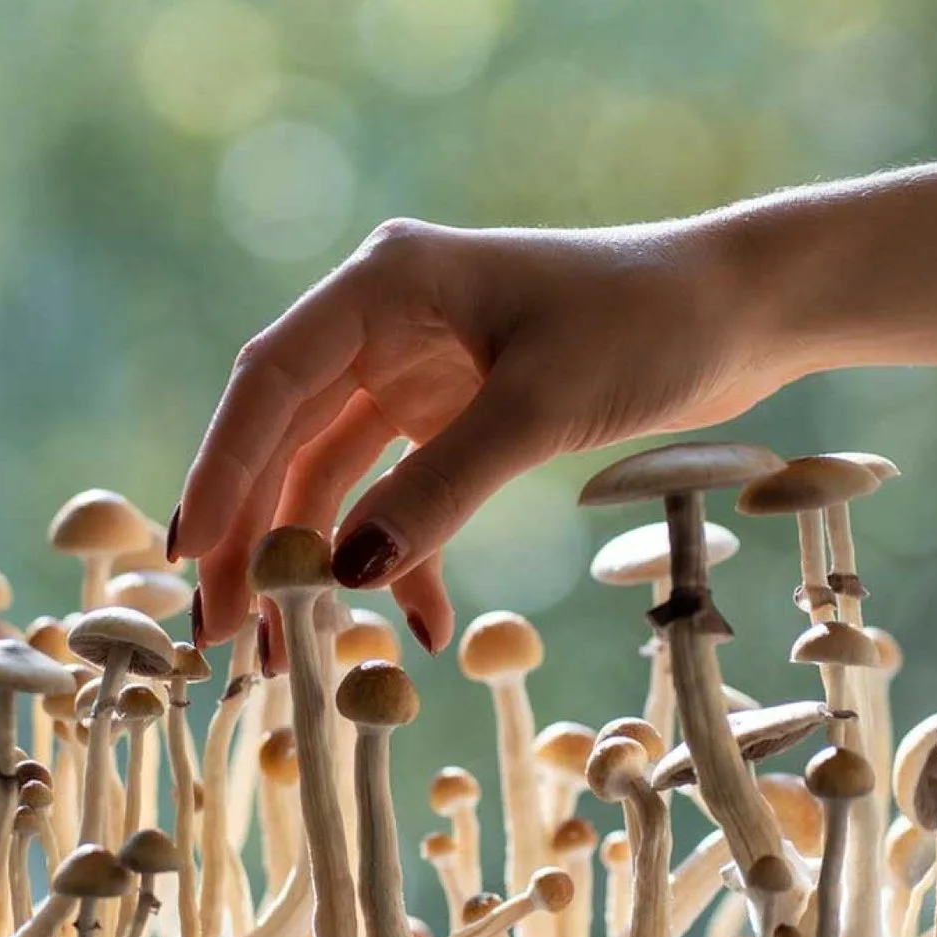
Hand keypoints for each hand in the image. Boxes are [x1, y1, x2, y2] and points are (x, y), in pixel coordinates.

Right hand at [171, 215, 807, 668]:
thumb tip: (346, 578)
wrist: (744, 311)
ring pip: (328, 473)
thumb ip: (440, 490)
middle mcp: (381, 321)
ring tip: (292, 651)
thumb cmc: (649, 323)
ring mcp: (413, 368)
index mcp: (385, 285)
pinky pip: (396, 492)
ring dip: (312, 559)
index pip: (271, 382)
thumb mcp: (541, 408)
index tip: (192, 556)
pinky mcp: (452, 412)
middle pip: (283, 435)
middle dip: (251, 534)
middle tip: (223, 631)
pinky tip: (421, 625)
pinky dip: (400, 556)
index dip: (220, 470)